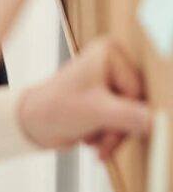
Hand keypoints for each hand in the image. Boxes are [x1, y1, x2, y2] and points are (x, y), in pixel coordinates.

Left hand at [17, 38, 150, 159]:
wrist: (33, 123)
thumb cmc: (56, 108)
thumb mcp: (97, 112)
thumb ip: (131, 116)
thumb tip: (158, 121)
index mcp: (109, 52)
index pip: (137, 91)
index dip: (126, 113)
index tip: (110, 125)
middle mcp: (112, 62)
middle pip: (136, 105)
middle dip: (118, 128)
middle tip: (99, 137)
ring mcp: (111, 80)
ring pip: (132, 117)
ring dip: (113, 135)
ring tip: (92, 139)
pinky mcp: (108, 98)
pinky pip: (123, 122)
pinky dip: (110, 136)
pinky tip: (92, 139)